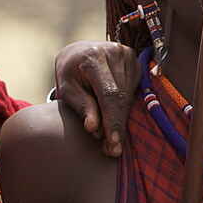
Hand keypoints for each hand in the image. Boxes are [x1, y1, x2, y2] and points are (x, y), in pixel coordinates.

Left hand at [54, 41, 137, 157]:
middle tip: (111, 149)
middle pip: (121, 97)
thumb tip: (93, 128)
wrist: (78, 53)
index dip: (112, 120)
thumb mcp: (67, 88)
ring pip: (129, 96)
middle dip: (116, 125)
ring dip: (120, 118)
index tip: (113, 143)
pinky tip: (114, 115)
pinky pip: (133, 90)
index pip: (109, 94)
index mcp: (93, 57)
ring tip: (109, 136)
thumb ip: (81, 106)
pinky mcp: (135, 60)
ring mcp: (127, 54)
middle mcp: (113, 52)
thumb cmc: (69, 73)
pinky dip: (124, 106)